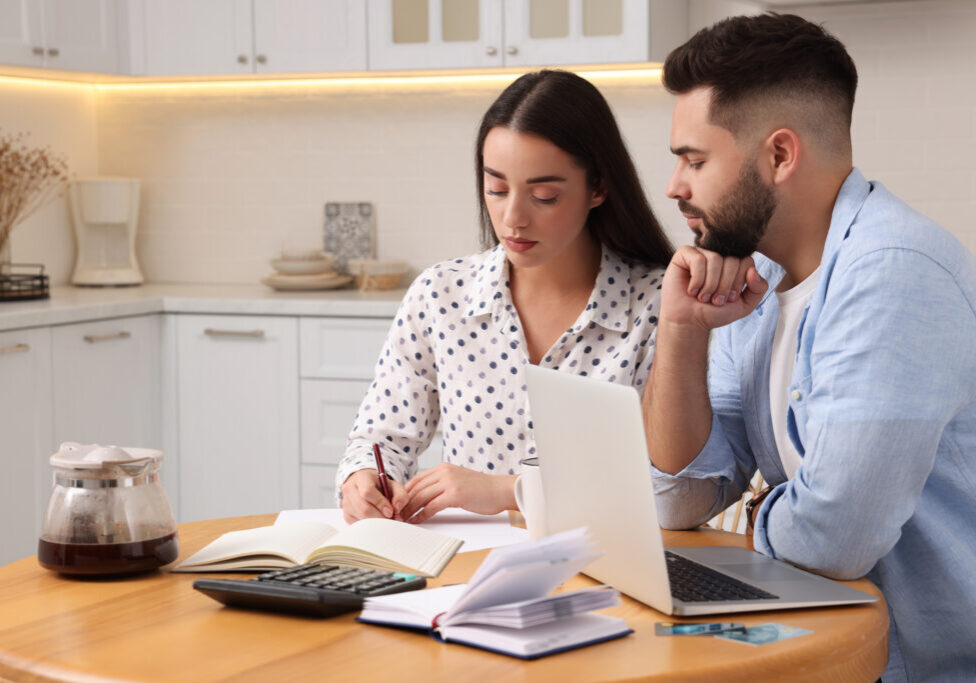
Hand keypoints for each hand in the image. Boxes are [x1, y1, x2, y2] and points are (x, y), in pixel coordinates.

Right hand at [340, 469, 407, 523]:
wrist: (366, 486)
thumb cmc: (382, 486)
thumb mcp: (394, 485)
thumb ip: (401, 495)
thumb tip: (396, 509)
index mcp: (362, 477)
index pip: (367, 492)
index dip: (380, 503)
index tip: (391, 512)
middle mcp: (350, 489)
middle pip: (364, 508)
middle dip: (380, 517)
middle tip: (392, 520)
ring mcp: (346, 503)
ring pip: (361, 518)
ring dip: (377, 523)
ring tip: (387, 520)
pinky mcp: (346, 515)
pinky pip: (359, 524)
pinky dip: (371, 525)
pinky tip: (377, 520)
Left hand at [399, 464, 515, 523]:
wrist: (500, 490)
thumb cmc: (482, 489)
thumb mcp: (459, 480)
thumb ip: (443, 483)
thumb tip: (426, 495)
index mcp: (444, 468)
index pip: (417, 479)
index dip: (406, 492)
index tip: (399, 504)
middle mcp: (445, 472)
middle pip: (416, 488)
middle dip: (404, 502)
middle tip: (397, 514)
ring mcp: (449, 482)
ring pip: (421, 497)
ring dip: (410, 510)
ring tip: (403, 519)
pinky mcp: (455, 494)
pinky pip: (431, 506)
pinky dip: (421, 515)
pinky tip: (417, 521)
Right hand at [660, 245, 767, 330]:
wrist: (689, 322)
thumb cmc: (714, 312)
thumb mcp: (744, 305)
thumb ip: (758, 289)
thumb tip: (753, 270)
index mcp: (734, 264)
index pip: (746, 262)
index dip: (739, 283)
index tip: (728, 298)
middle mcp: (719, 255)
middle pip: (732, 260)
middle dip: (725, 286)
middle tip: (715, 300)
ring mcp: (701, 253)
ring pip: (716, 259)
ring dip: (710, 285)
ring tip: (703, 297)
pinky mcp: (684, 255)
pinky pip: (698, 259)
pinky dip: (697, 279)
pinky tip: (692, 290)